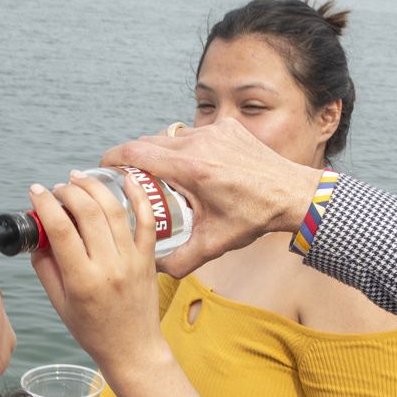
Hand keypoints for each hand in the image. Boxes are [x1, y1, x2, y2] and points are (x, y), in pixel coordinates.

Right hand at [29, 172, 163, 371]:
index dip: (45, 204)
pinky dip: (137, 195)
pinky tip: (125, 178)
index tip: (36, 192)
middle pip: (87, 212)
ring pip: (114, 210)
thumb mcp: (60, 304)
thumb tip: (38, 238)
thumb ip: (46, 268)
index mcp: (83, 280)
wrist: (133, 349)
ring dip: (94, 187)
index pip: (61, 229)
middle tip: (57, 188)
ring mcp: (132, 260)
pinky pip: (146, 220)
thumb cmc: (94, 331)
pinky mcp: (148, 258)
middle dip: (68, 191)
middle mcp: (109, 266)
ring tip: (78, 179)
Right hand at [100, 119, 324, 277]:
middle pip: (149, 143)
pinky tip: (190, 168)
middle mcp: (199, 143)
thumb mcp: (215, 244)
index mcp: (191, 168)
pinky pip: (194, 134)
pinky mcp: (227, 127)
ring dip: (160, 153)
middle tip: (128, 180)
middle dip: (133, 160)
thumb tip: (154, 269)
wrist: (294, 195)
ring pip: (171, 136)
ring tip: (158, 176)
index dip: (112, 159)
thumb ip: (181, 260)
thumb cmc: (255, 218)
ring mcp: (214, 131)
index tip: (102, 170)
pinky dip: (186, 148)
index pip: (136, 152)